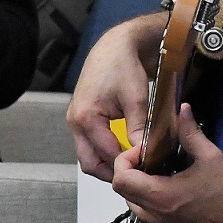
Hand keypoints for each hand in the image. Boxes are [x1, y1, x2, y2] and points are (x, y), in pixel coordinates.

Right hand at [67, 15, 160, 180]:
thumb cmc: (123, 66)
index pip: (107, 154)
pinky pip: (90, 144)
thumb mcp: (136, 99)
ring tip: (131, 165)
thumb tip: (145, 154)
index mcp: (86, 117)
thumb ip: (139, 129)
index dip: (127, 164)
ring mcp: (75, 120)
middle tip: (135, 176)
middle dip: (112, 173)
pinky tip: (123, 150)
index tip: (146, 167)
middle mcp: (75, 121)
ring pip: (88, 156)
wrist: (114, 46)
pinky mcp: (81, 118)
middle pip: (90, 163)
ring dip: (107, 163)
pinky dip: (104, 151)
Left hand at [110, 104, 222, 222]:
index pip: (122, 179)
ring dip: (135, 186)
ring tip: (154, 170)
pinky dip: (146, 197)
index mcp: (162, 195)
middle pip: (122, 192)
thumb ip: (191, 133)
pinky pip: (147, 213)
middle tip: (147, 157)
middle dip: (128, 170)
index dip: (125, 159)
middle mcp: (158, 212)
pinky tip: (166, 184)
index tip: (144, 149)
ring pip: (132, 205)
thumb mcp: (211, 156)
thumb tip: (183, 111)